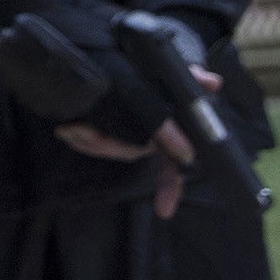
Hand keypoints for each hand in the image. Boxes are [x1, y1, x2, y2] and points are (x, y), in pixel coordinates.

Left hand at [55, 67, 221, 219]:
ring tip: (69, 128)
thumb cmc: (160, 80)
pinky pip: (92, 146)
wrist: (135, 69)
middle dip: (107, 144)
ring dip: (87, 141)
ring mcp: (126, 140)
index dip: (170, 187)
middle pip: (129, 152)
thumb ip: (195, 81)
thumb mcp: (177, 79)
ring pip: (109, 150)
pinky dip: (78, 139)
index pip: (173, 169)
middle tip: (83, 130)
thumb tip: (213, 82)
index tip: (164, 210)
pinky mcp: (106, 135)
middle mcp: (147, 142)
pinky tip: (66, 130)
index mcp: (167, 136)